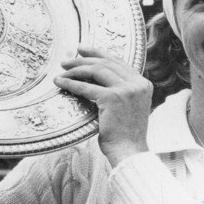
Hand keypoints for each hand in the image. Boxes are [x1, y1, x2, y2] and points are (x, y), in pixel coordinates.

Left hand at [54, 46, 151, 165]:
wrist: (129, 152)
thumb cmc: (126, 134)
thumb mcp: (130, 107)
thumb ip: (122, 91)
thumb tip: (99, 80)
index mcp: (143, 83)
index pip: (118, 62)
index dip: (99, 54)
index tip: (83, 51)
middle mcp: (137, 83)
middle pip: (106, 63)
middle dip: (84, 58)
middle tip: (68, 59)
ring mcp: (126, 90)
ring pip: (96, 70)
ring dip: (76, 69)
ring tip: (62, 70)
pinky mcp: (112, 98)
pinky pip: (86, 87)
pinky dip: (71, 84)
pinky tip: (60, 83)